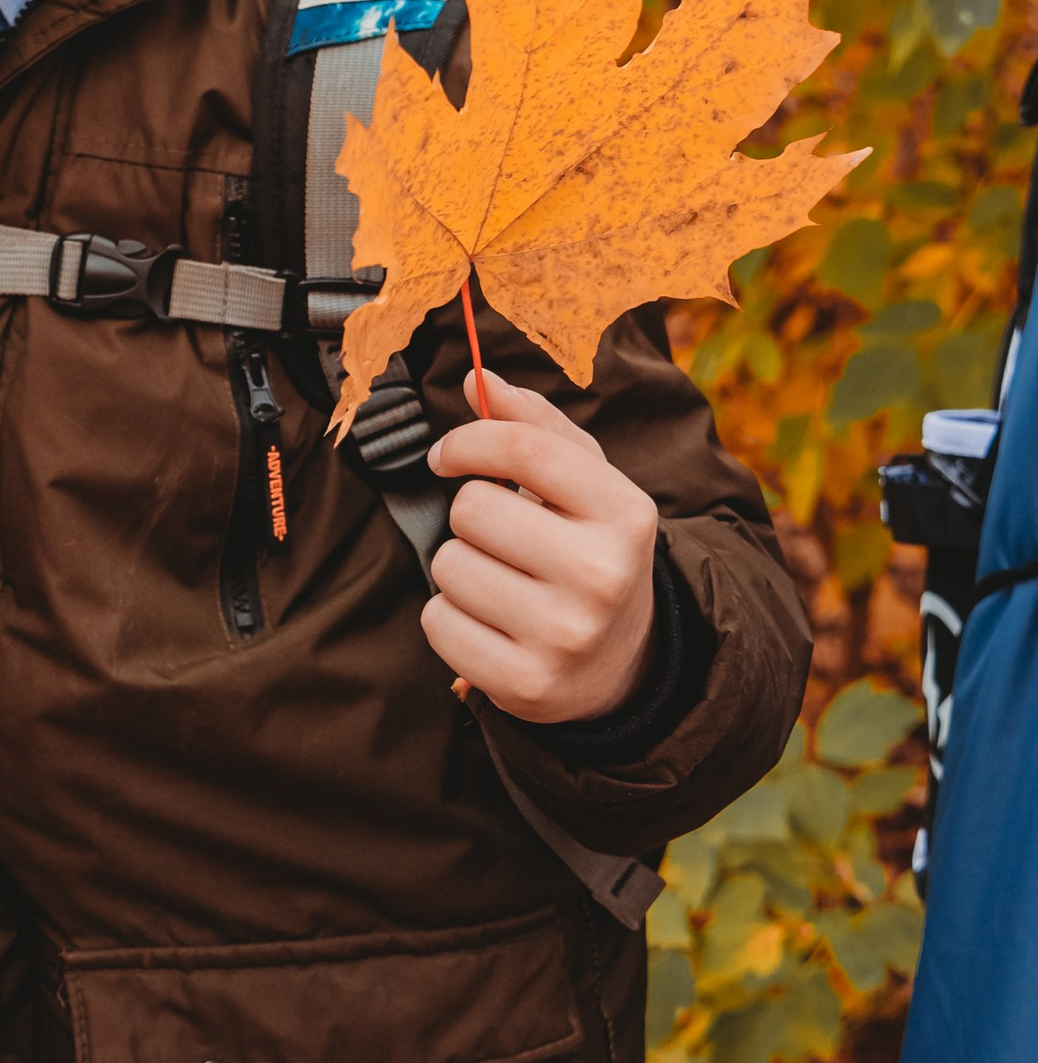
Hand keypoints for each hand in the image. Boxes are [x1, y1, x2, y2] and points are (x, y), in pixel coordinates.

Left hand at [423, 373, 658, 724]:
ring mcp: (565, 636)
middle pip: (471, 510)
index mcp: (625, 513)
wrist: (622, 662)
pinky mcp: (525, 684)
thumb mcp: (586, 484)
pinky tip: (491, 623)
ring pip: (448, 567)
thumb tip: (476, 378)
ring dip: (459, 568)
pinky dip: (449, 618)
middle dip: (471, 517)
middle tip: (501, 539)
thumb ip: (533, 424)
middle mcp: (602, 576)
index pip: (521, 448)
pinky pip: (438, 623)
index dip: (467, 442)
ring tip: (502, 582)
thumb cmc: (589, 550)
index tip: (448, 456)